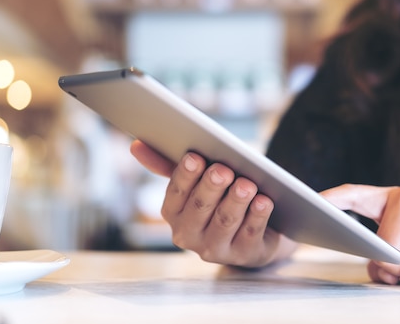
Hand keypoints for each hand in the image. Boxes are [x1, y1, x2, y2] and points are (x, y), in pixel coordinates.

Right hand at [130, 140, 294, 267]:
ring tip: (247, 183)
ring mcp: (216, 248)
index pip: (175, 193)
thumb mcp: (195, 181)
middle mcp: (189, 235)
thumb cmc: (219, 198)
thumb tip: (135, 145)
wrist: (254, 232)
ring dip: (236, 200)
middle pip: (200, 207)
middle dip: (212, 186)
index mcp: (173, 213)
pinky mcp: (244, 255)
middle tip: (223, 169)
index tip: (195, 157)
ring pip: (225, 221)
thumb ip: (168, 164)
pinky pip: (250, 234)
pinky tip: (264, 201)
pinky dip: (257, 216)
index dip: (185, 175)